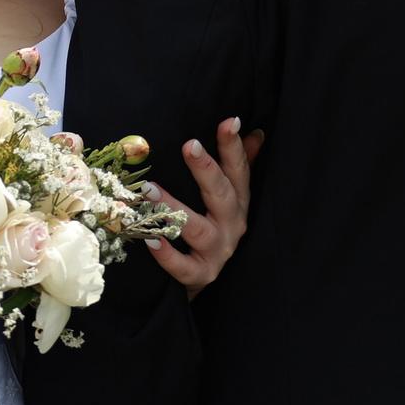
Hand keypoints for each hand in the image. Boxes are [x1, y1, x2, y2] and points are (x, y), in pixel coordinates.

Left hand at [144, 118, 260, 298]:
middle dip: (207, 169)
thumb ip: (239, 167)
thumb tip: (254, 133)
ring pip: (198, 228)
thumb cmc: (211, 231)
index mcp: (238, 203)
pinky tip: (150, 240)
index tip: (229, 121)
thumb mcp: (228, 200)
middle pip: (222, 195)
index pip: (239, 171)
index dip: (234, 146)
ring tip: (149, 190)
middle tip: (189, 145)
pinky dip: (167, 255)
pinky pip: (183, 267)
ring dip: (174, 208)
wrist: (204, 282)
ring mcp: (218, 252)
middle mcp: (233, 225)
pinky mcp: (201, 275)